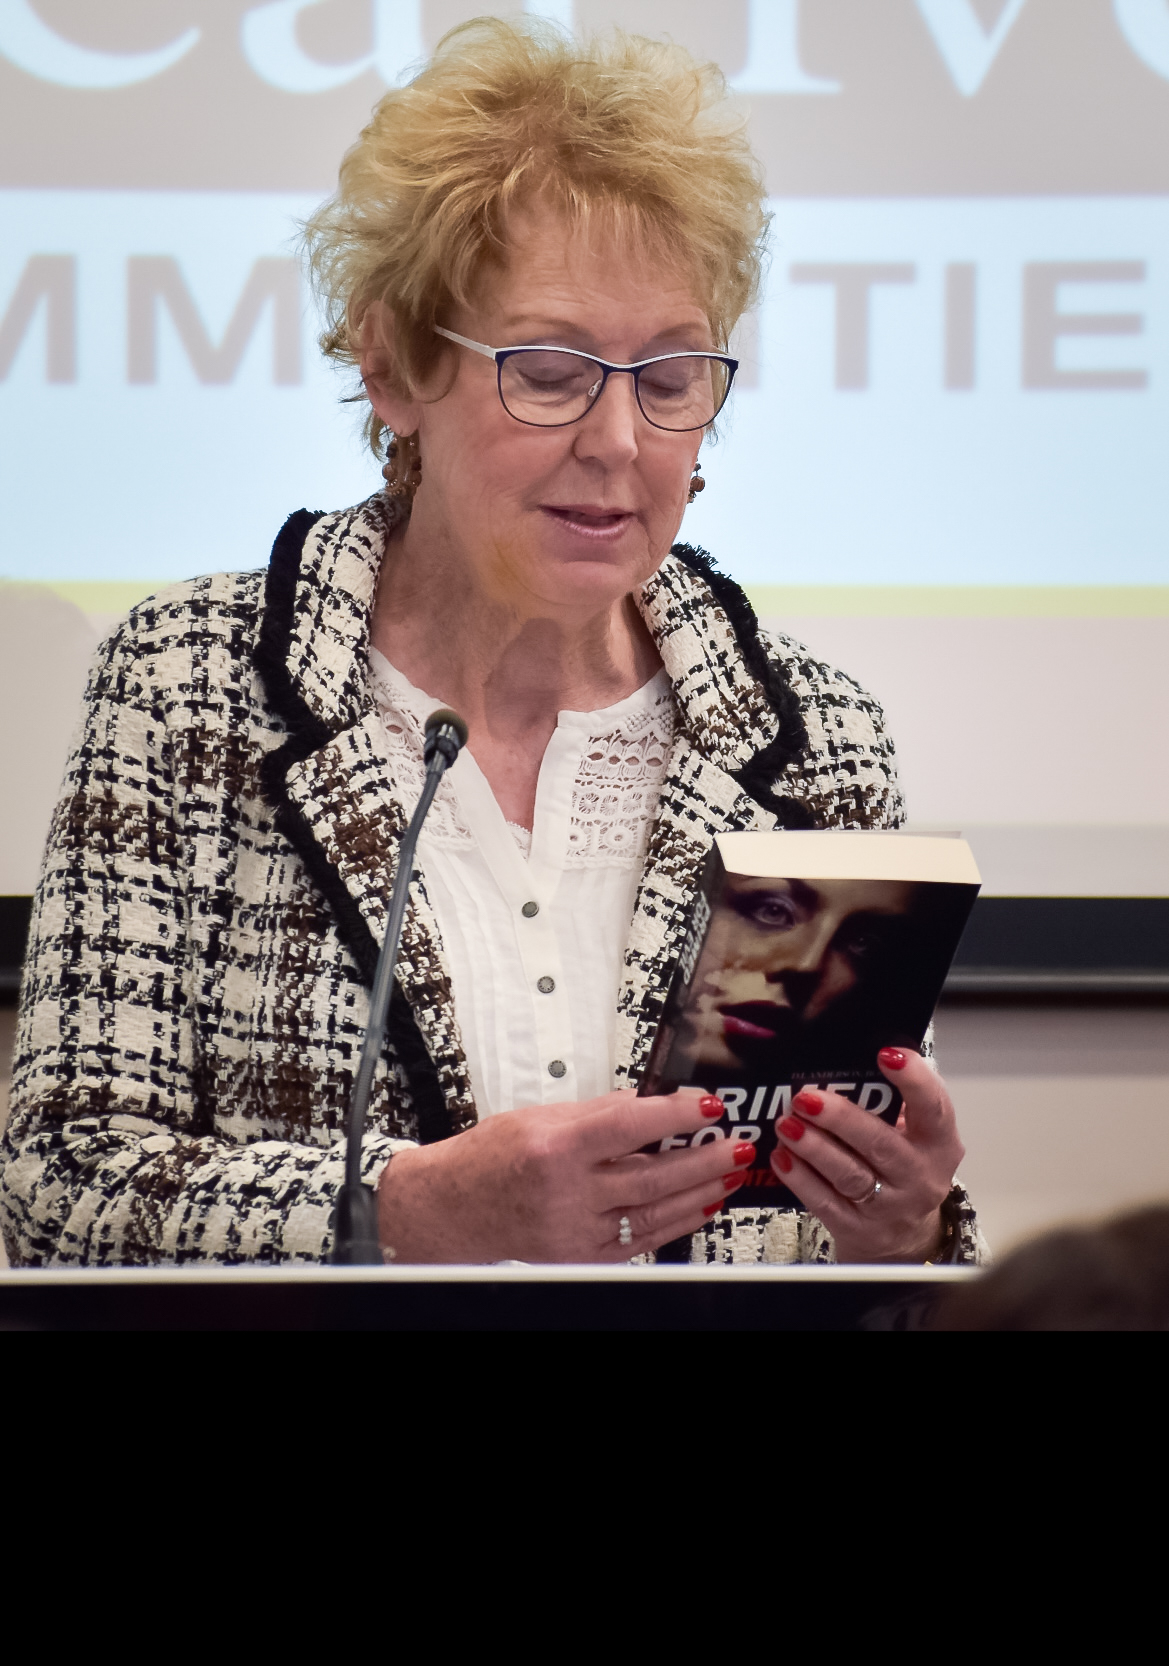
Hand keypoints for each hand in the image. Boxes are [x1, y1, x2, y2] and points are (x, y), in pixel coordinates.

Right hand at [377, 1088, 753, 1262]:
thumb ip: (597, 1110)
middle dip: (703, 1157)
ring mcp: (576, 1230)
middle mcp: (567, 1193)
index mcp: (555, 1147)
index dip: (675, 1113)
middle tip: (735, 1142)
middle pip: (653, 1174)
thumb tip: (647, 1102)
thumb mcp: (537, 1117)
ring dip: (700, 1190)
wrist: (449, 1210)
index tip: (706, 1104)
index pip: (629, 1124)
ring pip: (654, 1210)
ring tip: (729, 1170)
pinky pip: (642, 1239)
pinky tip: (700, 1204)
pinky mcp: (582, 1256)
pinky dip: (677, 1222)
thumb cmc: (487, 1160)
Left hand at [770, 1048, 963, 1262]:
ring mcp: (890, 1208)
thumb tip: (846, 1060)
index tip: (885, 1054)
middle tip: (805, 1097)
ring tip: (786, 1124)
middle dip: (841, 1118)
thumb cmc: (902, 1167)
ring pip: (849, 1175)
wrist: (904, 1238)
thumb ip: (891, 1103)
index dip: (914, 1081)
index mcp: (939, 1143)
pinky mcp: (858, 1229)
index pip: (935, 1108)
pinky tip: (781, 1157)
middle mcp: (920, 1176)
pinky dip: (801, 1179)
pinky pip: (825, 1202)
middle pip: (881, 1144)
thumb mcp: (913, 1136)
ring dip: (814, 1147)